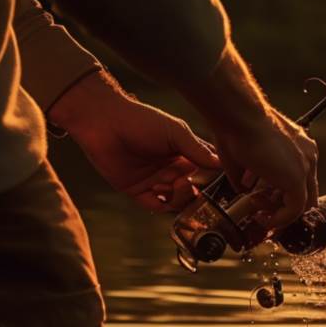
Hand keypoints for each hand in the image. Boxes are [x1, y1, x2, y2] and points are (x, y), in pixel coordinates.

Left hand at [50, 71, 220, 211]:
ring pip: (177, 202)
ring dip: (177, 197)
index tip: (219, 184)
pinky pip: (155, 206)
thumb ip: (198, 150)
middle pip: (194, 191)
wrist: (105, 123)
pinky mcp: (138, 190)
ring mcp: (156, 181)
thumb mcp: (176, 132)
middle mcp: (173, 169)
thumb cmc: (141, 121)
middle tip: (184, 183)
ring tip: (168, 183)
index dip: (213, 179)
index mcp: (185, 154)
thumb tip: (221, 165)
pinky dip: (160, 203)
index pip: (207, 171)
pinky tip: (156, 188)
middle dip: (193, 192)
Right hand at [180, 44, 318, 228]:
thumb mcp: (244, 154)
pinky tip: (263, 218)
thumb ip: (247, 175)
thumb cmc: (235, 127)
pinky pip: (294, 210)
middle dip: (284, 206)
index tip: (264, 201)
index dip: (283, 194)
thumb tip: (242, 190)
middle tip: (263, 211)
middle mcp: (307, 156)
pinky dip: (280, 219)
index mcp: (298, 147)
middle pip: (306, 194)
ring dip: (279, 213)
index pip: (302, 179)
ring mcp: (305, 167)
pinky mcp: (297, 179)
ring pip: (301, 203)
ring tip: (258, 212)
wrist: (238, 116)